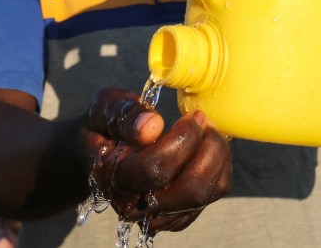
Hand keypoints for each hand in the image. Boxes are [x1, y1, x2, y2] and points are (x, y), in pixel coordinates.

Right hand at [79, 89, 231, 232]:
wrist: (102, 148)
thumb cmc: (106, 125)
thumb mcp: (106, 107)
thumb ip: (125, 115)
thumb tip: (152, 127)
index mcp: (112, 176)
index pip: (156, 169)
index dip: (182, 140)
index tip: (191, 116)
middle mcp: (135, 204)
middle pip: (189, 190)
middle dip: (207, 150)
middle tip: (202, 120)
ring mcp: (159, 212)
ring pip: (205, 194)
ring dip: (216, 156)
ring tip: (207, 130)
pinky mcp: (179, 212)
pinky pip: (213, 193)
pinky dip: (219, 167)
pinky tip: (205, 147)